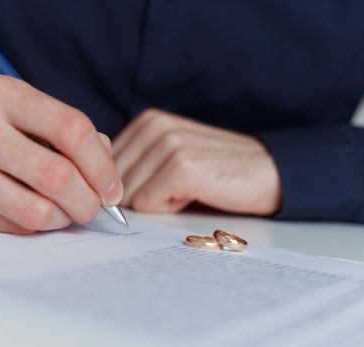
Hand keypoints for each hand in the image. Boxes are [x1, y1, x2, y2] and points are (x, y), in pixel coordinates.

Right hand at [0, 74, 122, 233]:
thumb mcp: (16, 110)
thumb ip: (64, 133)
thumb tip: (106, 170)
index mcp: (1, 93)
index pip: (72, 128)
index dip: (102, 165)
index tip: (113, 189)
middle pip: (58, 175)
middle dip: (88, 201)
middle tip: (93, 209)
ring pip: (37, 209)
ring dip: (63, 218)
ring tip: (62, 212)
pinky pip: (10, 226)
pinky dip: (33, 225)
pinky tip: (30, 214)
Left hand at [113, 109, 280, 214]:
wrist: (268, 172)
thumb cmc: (217, 170)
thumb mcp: (170, 155)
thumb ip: (136, 162)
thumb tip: (95, 188)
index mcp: (147, 121)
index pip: (102, 164)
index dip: (121, 186)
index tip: (154, 187)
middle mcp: (154, 126)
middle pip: (112, 180)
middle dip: (137, 196)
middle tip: (174, 189)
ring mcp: (168, 145)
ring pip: (128, 194)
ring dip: (157, 202)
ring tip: (186, 189)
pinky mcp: (181, 167)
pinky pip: (147, 204)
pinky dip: (168, 208)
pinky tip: (193, 194)